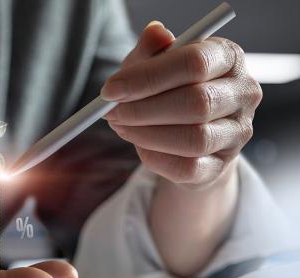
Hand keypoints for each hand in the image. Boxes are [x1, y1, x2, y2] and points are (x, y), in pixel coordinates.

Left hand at [102, 21, 261, 188]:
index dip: (147, 78)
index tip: (110, 90)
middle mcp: (244, 93)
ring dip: (146, 135)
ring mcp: (238, 132)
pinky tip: (140, 145)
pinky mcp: (223, 165)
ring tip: (122, 126)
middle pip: (196, 103)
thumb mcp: (155, 62)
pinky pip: (188, 168)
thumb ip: (152, 49)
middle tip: (111, 112)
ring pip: (194, 139)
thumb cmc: (169, 87)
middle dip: (143, 110)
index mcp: (228, 57)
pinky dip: (155, 157)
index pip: (195, 63)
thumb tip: (155, 33)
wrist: (188, 127)